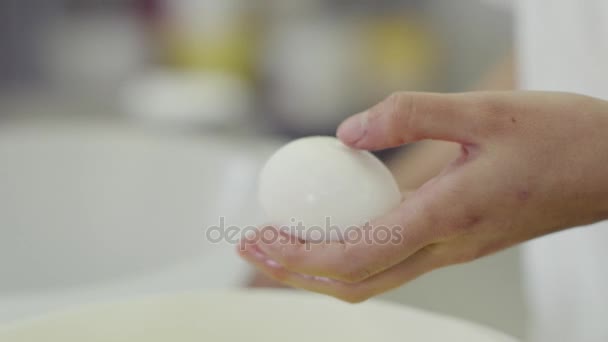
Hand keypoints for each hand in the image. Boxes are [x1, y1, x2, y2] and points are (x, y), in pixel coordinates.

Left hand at [239, 91, 607, 301]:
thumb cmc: (559, 139)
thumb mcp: (485, 110)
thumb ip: (410, 115)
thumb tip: (347, 133)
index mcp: (446, 219)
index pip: (353, 257)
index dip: (298, 256)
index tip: (258, 237)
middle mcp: (445, 247)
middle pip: (353, 282)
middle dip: (295, 271)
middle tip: (252, 244)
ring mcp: (452, 251)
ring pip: (371, 277)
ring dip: (318, 265)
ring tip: (281, 239)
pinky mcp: (458, 242)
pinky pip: (391, 259)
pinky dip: (348, 251)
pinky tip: (334, 224)